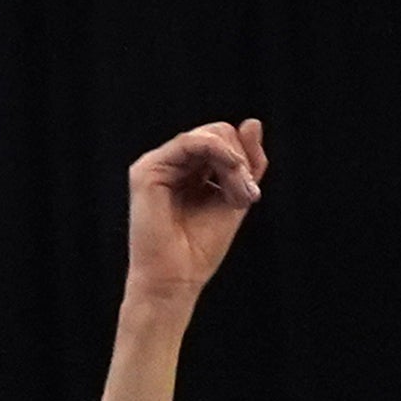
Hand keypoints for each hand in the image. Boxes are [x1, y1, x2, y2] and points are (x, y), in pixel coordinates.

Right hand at [126, 118, 269, 304]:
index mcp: (190, 170)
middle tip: (247, 195)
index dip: (245, 158)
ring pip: (208, 135)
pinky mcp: (147, 169)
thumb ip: (246, 164)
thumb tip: (253, 121)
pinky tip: (232, 171)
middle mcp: (172, 163)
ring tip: (239, 194)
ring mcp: (158, 164)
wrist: (176, 279)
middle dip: (241, 161)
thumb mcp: (236, 199)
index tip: (253, 193)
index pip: (224, 141)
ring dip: (234, 163)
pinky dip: (219, 154)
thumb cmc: (201, 248)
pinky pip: (190, 142)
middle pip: (218, 132)